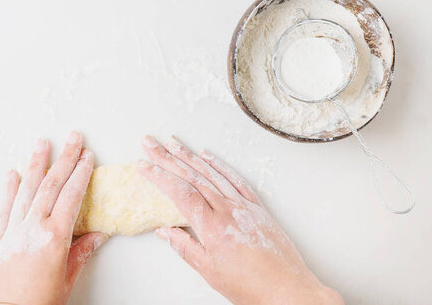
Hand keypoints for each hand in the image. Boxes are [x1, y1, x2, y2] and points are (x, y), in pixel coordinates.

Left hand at [0, 132, 106, 304]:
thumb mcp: (67, 280)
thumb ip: (81, 253)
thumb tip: (97, 235)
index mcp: (53, 238)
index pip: (71, 196)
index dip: (81, 173)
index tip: (87, 156)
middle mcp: (32, 229)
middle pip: (51, 185)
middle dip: (64, 158)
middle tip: (72, 137)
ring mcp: (12, 232)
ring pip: (26, 190)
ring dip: (36, 164)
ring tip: (42, 143)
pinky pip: (4, 208)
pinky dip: (8, 189)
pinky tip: (12, 173)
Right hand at [138, 136, 343, 304]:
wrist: (288, 289)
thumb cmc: (251, 286)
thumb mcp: (210, 272)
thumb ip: (185, 247)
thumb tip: (165, 231)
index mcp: (213, 227)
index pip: (180, 192)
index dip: (160, 176)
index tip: (143, 165)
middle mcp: (228, 210)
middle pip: (192, 176)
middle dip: (168, 157)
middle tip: (150, 143)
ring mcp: (243, 206)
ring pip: (212, 173)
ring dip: (189, 156)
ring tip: (173, 143)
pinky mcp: (256, 207)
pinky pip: (235, 179)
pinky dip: (219, 165)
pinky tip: (207, 156)